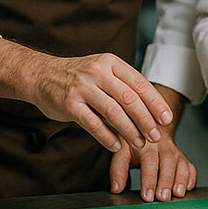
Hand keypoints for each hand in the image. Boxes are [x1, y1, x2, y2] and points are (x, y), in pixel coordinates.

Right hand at [30, 52, 172, 153]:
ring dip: (129, 130)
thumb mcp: (102, 71)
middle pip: (129, 98)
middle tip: (156, 136)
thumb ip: (122, 86)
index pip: (139, 83)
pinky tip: (116, 146)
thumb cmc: (78, 77)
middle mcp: (98, 72)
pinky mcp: (69, 103)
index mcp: (110, 62)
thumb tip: (151, 110)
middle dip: (146, 120)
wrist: (41, 75)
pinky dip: (107, 136)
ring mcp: (82, 87)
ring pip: (113, 111)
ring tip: (140, 143)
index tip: (166, 119)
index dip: (155, 103)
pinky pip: (93, 123)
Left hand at [109, 134, 197, 201]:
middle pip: (168, 163)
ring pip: (181, 165)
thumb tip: (116, 188)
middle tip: (163, 198)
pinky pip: (190, 167)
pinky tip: (188, 188)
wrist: (150, 127)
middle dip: (166, 182)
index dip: (149, 179)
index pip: (149, 161)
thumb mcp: (122, 152)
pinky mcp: (182, 158)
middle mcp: (163, 147)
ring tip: (177, 194)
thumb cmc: (134, 143)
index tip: (147, 196)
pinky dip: (191, 178)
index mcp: (146, 144)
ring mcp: (175, 152)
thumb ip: (118, 169)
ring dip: (180, 180)